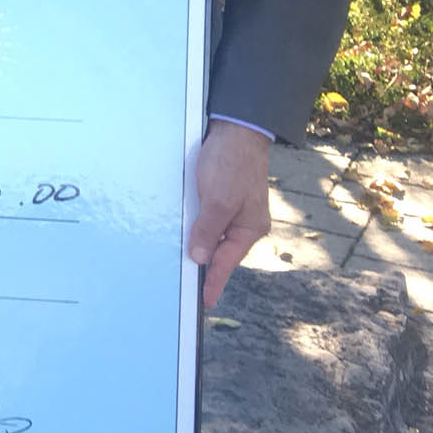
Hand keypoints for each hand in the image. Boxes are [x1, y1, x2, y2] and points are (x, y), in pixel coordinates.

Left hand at [188, 119, 272, 308]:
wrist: (236, 131)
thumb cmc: (231, 164)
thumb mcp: (218, 200)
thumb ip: (208, 230)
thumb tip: (201, 258)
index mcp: (249, 228)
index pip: (227, 262)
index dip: (214, 282)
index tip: (205, 301)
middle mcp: (244, 223)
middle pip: (221, 251)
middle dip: (206, 266)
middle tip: (187, 284)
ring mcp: (235, 211)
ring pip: (214, 236)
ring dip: (200, 246)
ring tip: (184, 263)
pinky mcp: (223, 198)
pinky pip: (209, 220)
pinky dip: (198, 228)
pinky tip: (184, 231)